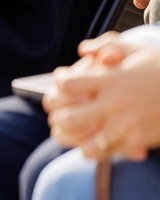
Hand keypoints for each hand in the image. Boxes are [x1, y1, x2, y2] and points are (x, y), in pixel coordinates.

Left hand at [47, 41, 159, 158]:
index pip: (67, 85)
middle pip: (69, 118)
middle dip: (61, 117)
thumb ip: (108, 45)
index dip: (61, 84)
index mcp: (112, 80)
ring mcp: (127, 126)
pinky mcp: (139, 142)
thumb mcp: (139, 51)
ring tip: (82, 134)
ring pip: (88, 145)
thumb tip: (82, 50)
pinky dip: (103, 151)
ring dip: (80, 140)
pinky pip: (110, 154)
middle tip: (63, 115)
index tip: (65, 85)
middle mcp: (115, 104)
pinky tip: (103, 143)